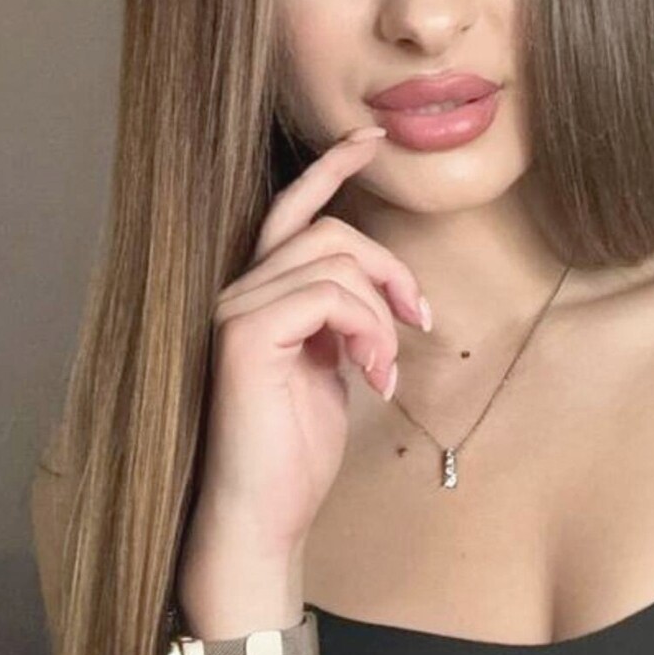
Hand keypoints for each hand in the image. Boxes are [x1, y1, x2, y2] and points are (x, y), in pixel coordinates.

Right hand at [188, 127, 429, 562]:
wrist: (262, 517)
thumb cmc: (295, 454)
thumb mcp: (331, 371)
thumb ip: (342, 321)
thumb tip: (376, 293)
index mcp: (256, 296)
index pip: (289, 210)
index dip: (330, 168)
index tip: (372, 138)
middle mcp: (236, 292)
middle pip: (330, 232)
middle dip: (391, 268)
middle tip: (419, 321)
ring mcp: (234, 310)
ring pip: (336, 261)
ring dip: (382, 313)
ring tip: (385, 370)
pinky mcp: (244, 335)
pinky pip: (329, 295)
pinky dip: (367, 331)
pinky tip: (372, 378)